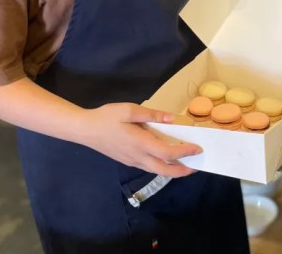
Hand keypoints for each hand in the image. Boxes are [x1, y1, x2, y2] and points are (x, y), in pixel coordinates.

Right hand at [82, 103, 201, 176]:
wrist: (84, 129)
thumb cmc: (106, 117)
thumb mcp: (129, 110)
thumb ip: (152, 115)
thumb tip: (172, 119)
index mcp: (140, 143)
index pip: (168, 153)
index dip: (185, 152)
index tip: (197, 149)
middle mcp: (138, 156)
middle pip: (164, 170)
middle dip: (182, 171)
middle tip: (196, 166)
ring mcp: (132, 161)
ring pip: (156, 171)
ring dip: (172, 170)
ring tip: (185, 164)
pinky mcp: (127, 161)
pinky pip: (148, 167)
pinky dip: (161, 166)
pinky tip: (165, 159)